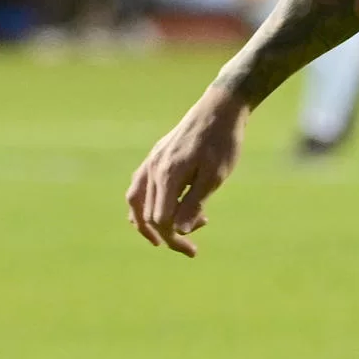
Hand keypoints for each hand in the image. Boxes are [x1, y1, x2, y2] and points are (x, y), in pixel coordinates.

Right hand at [126, 87, 249, 255]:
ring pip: (136, 200)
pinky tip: (164, 208)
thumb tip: (179, 231)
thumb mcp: (214, 176)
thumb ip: (194, 203)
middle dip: (166, 234)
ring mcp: (152, 161)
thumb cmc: (222, 143)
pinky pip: (140, 186)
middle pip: (146, 214)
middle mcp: (153, 169)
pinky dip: (146, 203)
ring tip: (166, 234)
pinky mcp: (157, 155)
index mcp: (167, 175)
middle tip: (190, 247)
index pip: (160, 219)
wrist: (220, 108)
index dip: (174, 239)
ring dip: (148, 221)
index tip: (193, 250)